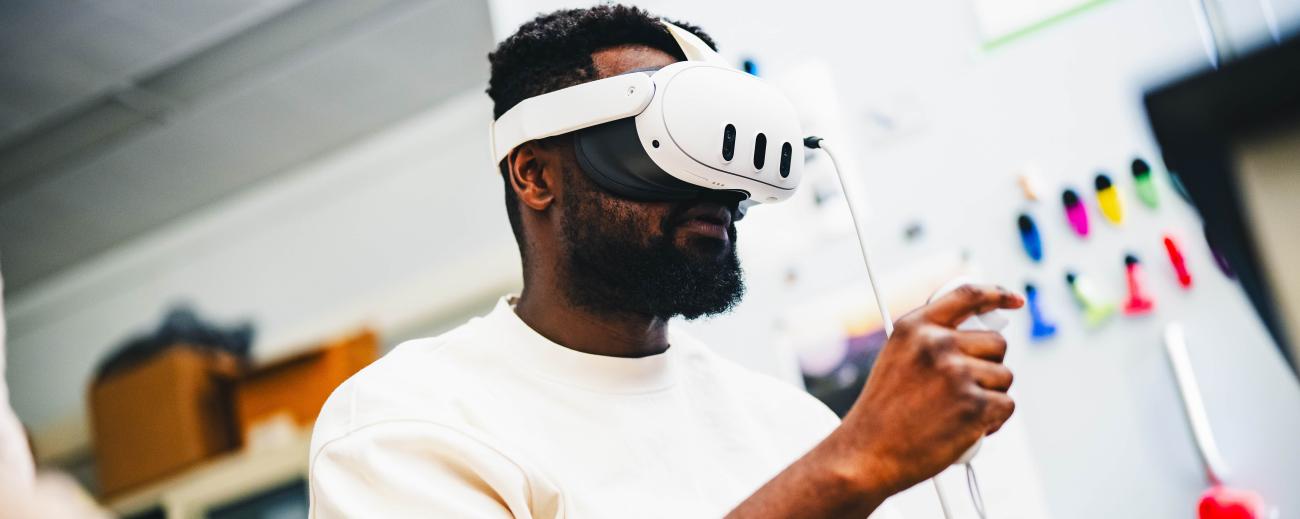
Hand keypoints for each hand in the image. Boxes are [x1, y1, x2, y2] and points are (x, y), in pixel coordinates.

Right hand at [831, 284, 1023, 497]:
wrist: (866, 455)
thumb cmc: (881, 414)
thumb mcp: (896, 359)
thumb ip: (930, 341)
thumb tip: (976, 337)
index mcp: (915, 327)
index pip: (968, 295)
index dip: (997, 294)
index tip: (1015, 301)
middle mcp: (937, 344)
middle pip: (996, 344)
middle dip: (988, 366)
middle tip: (961, 390)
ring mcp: (957, 373)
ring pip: (1004, 377)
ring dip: (990, 395)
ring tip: (956, 411)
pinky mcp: (974, 406)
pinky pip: (1006, 405)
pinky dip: (993, 421)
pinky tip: (967, 428)